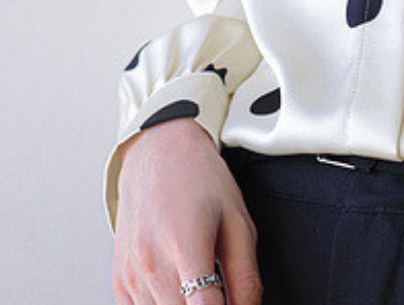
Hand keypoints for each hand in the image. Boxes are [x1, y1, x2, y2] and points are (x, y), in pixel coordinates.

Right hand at [111, 116, 261, 304]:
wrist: (158, 153)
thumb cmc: (198, 179)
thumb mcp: (237, 219)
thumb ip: (246, 274)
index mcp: (185, 246)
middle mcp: (151, 265)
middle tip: (220, 287)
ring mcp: (130, 276)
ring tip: (199, 282)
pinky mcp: (119, 283)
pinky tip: (178, 287)